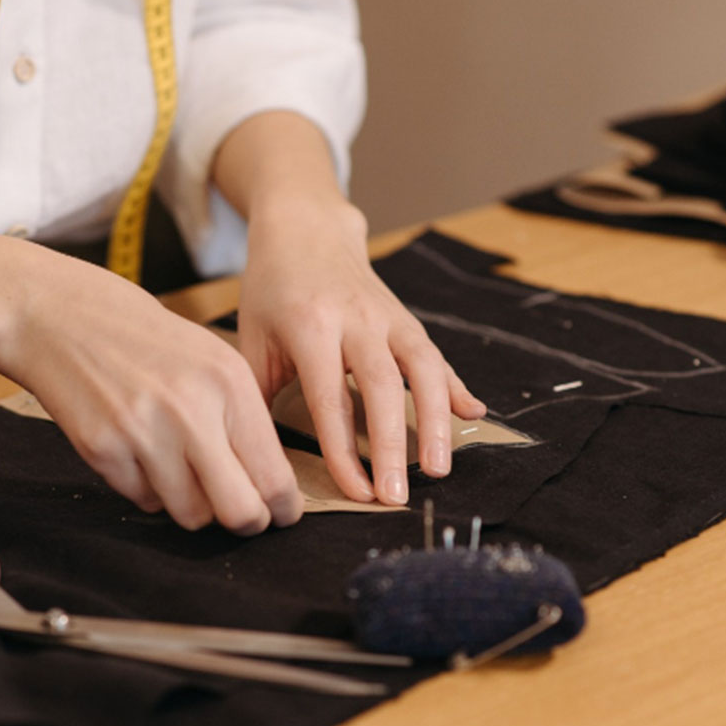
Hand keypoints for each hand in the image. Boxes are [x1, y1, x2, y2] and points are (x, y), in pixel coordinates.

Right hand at [0, 248, 302, 533]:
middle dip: (247, 522)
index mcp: (229, 383)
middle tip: (244, 516)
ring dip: (193, 503)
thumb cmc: (143, 339)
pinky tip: (138, 449)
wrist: (59, 317)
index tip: (280, 513)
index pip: (274, 475)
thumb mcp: (212, 359)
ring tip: (181, 466)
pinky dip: (148, 488)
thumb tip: (270, 485)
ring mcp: (144, 433)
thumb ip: (243, 418)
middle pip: (239, 512)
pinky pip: (145, 501)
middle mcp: (191, 410)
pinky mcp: (103, 450)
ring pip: (191, 515)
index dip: (282, 507)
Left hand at [237, 197, 485, 504]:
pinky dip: (455, 386)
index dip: (346, 453)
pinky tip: (473, 414)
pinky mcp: (406, 318)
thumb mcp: (252, 337)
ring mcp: (388, 316)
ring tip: (439, 469)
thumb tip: (262, 453)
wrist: (305, 228)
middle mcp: (356, 320)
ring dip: (436, 422)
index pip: (331, 401)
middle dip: (394, 446)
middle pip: (384, 388)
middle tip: (399, 497)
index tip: (358, 492)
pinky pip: (436, 355)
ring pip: (423, 369)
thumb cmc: (272, 290)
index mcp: (311, 327)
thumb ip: (258, 392)